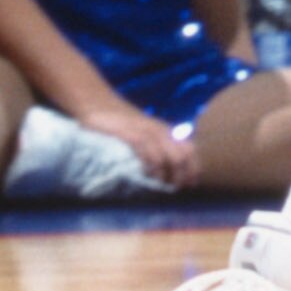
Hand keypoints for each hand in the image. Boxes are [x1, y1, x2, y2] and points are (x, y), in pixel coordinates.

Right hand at [70, 92, 192, 187]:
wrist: (96, 101)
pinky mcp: (129, 131)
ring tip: (163, 186)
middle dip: (183, 175)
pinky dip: (150, 163)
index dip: (193, 169)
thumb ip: (153, 148)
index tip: (191, 185)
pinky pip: (147, 148)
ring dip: (168, 174)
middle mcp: (160, 130)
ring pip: (168, 154)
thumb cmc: (119, 122)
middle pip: (183, 155)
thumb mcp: (141, 135)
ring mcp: (145, 129)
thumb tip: (164, 172)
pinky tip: (148, 174)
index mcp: (165, 131)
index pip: (189, 149)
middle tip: (176, 189)